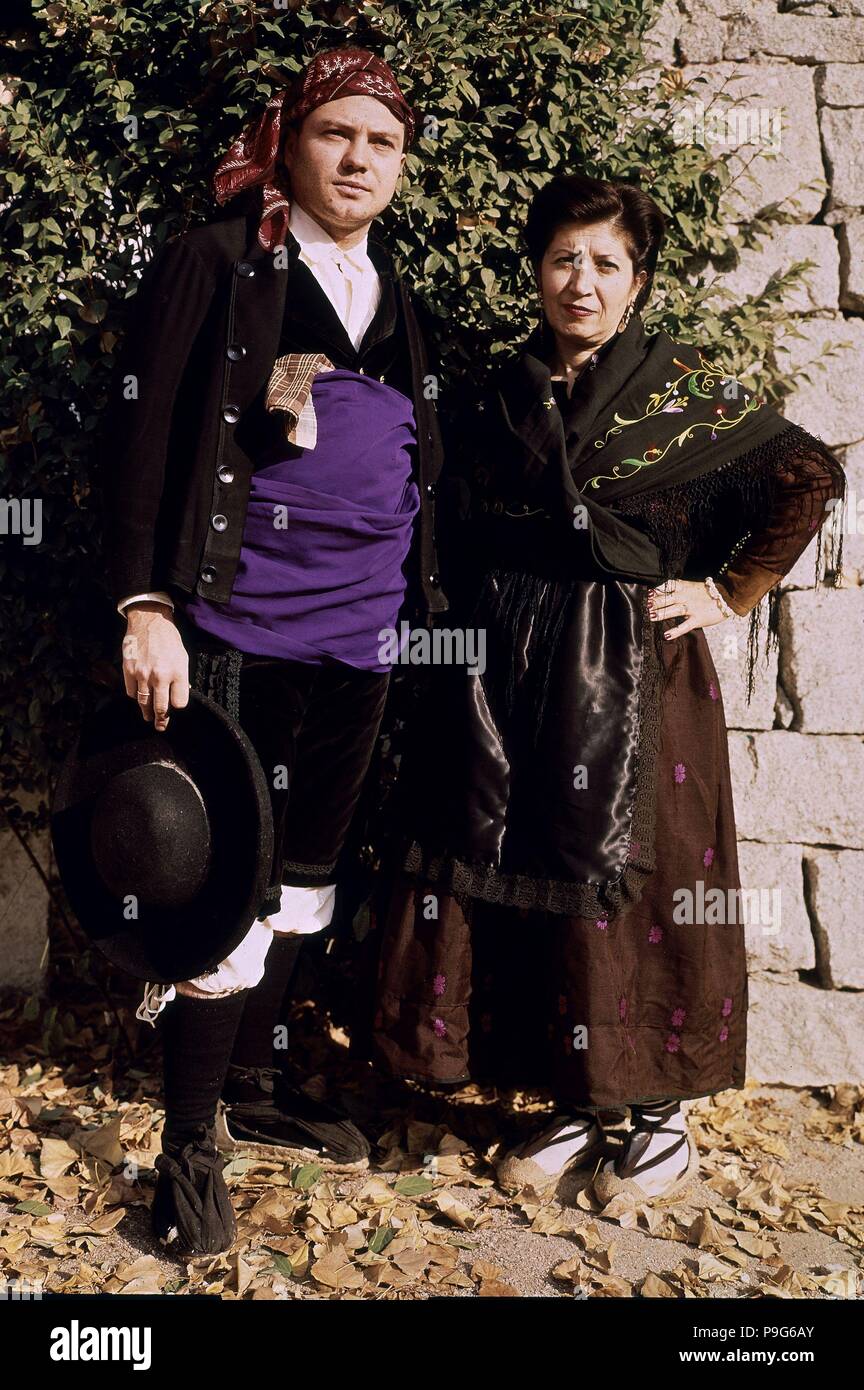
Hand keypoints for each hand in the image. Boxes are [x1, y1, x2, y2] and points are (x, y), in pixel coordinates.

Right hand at [122, 602, 189, 731]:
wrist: (149, 621)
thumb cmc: (169, 639)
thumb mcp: (183, 657)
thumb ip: (181, 677)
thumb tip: (180, 694)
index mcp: (178, 672)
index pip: (179, 702)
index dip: (178, 706)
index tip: (176, 706)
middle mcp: (160, 676)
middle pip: (161, 707)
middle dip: (162, 720)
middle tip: (161, 726)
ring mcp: (143, 674)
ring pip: (144, 702)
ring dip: (147, 712)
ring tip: (148, 717)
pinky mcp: (129, 671)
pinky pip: (132, 692)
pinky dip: (135, 696)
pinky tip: (139, 696)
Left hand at [647, 579, 728, 639]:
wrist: (728, 597)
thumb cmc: (709, 593)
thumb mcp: (693, 586)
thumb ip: (680, 589)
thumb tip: (662, 592)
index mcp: (684, 587)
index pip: (668, 586)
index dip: (657, 589)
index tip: (647, 592)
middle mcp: (686, 597)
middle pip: (668, 598)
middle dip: (656, 602)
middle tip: (645, 605)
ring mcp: (692, 608)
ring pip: (674, 610)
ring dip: (662, 613)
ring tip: (651, 616)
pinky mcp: (698, 619)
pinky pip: (685, 626)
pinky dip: (676, 631)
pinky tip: (666, 635)